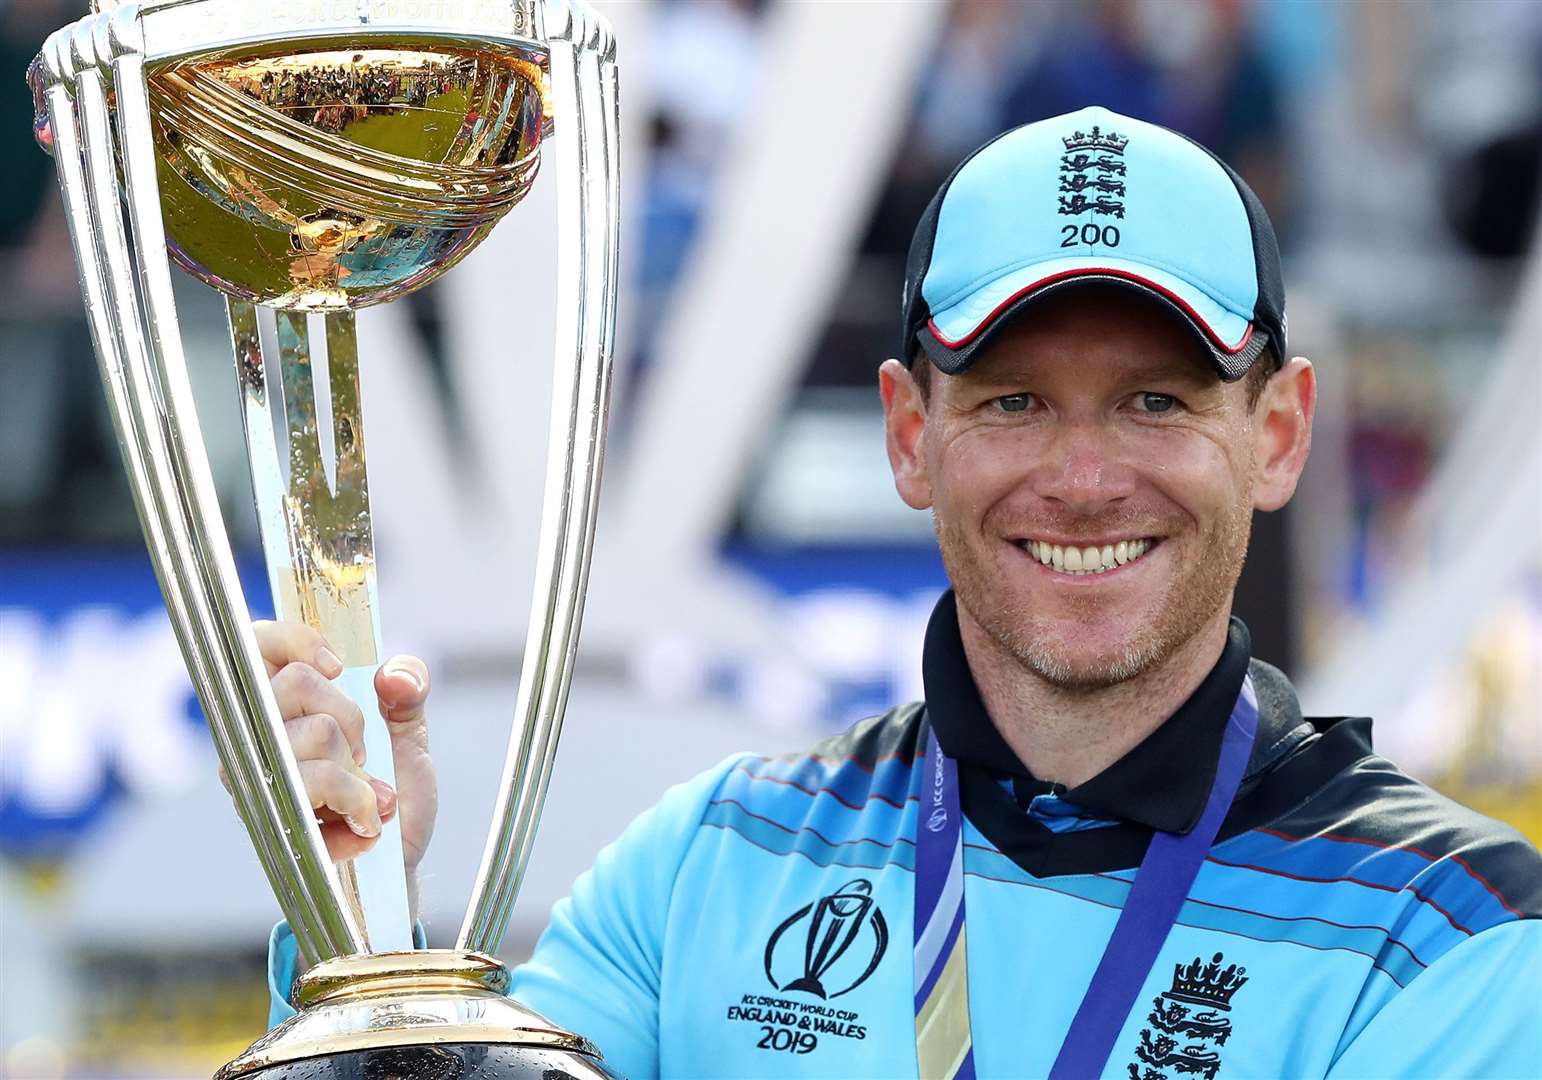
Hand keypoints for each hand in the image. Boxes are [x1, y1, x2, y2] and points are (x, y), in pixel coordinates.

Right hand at [220, 623, 439, 899]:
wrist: (398, 859)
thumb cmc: (394, 791)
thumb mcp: (410, 734)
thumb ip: (408, 691)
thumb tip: (393, 674)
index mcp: (283, 702)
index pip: (259, 644)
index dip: (296, 641)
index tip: (339, 667)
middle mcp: (256, 734)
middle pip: (297, 683)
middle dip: (351, 717)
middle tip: (364, 754)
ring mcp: (257, 776)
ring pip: (314, 733)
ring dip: (359, 770)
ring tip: (370, 796)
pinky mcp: (269, 815)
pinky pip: (318, 784)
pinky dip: (358, 801)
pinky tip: (364, 822)